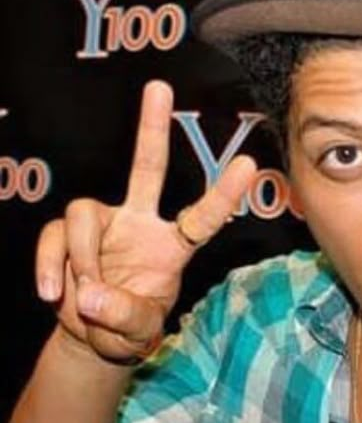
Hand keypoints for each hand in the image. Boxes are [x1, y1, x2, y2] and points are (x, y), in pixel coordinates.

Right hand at [35, 80, 255, 362]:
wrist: (91, 336)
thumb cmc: (128, 326)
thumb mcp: (138, 332)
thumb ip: (124, 317)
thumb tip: (91, 294)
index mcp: (173, 245)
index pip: (202, 217)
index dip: (224, 193)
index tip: (249, 166)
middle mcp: (141, 223)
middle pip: (148, 168)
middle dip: (152, 128)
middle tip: (160, 87)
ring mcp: (104, 224)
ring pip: (84, 213)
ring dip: (82, 258)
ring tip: (86, 295)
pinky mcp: (68, 234)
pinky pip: (53, 236)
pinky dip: (50, 266)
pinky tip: (54, 293)